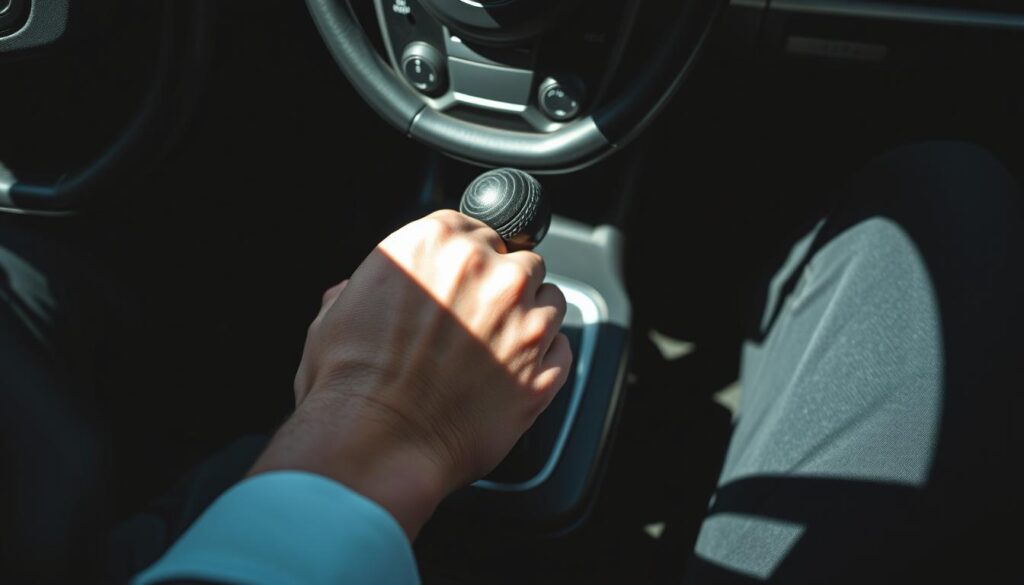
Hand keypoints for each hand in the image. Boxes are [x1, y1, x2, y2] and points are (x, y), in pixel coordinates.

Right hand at [249, 210, 571, 537]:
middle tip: (476, 321)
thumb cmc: (351, 384)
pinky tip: (511, 375)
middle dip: (502, 287)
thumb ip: (359, 290)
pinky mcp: (544, 369)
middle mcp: (489, 273)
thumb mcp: (335, 316)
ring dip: (529, 320)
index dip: (472, 257)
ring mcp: (523, 320)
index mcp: (436, 243)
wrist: (377, 444)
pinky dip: (544, 360)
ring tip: (496, 350)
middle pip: (519, 261)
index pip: (476, 228)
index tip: (464, 280)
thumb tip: (356, 292)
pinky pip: (562, 349)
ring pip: (550, 299)